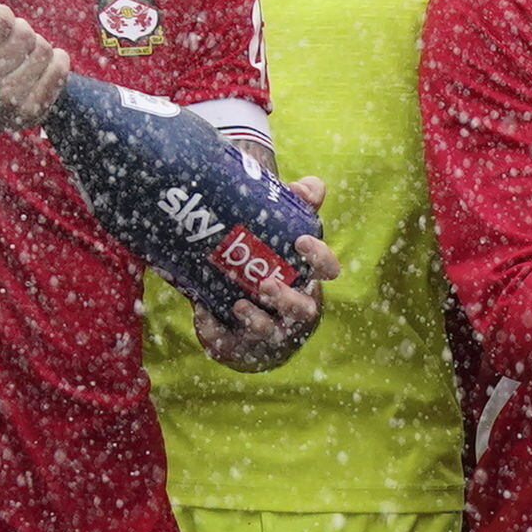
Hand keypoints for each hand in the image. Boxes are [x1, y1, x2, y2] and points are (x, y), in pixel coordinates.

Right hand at [0, 0, 67, 136]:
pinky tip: (35, 68)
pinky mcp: (32, 110)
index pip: (0, 17)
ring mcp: (9, 99)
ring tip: (18, 58)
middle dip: (17, 32)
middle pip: (25, 32)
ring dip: (35, 48)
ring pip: (44, 48)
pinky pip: (60, 67)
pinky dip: (54, 61)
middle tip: (5, 44)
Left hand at [191, 177, 337, 370]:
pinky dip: (217, 331)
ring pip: (272, 332)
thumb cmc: (267, 261)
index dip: (320, 258)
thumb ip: (298, 204)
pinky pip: (230, 342)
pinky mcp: (239, 344)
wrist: (234, 303)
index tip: (300, 241)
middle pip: (304, 310)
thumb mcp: (281, 232)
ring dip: (258, 320)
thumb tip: (306, 187)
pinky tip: (204, 313)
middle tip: (267, 283)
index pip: (328, 270)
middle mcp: (295, 308)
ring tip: (239, 304)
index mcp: (309, 279)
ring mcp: (269, 330)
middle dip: (287, 299)